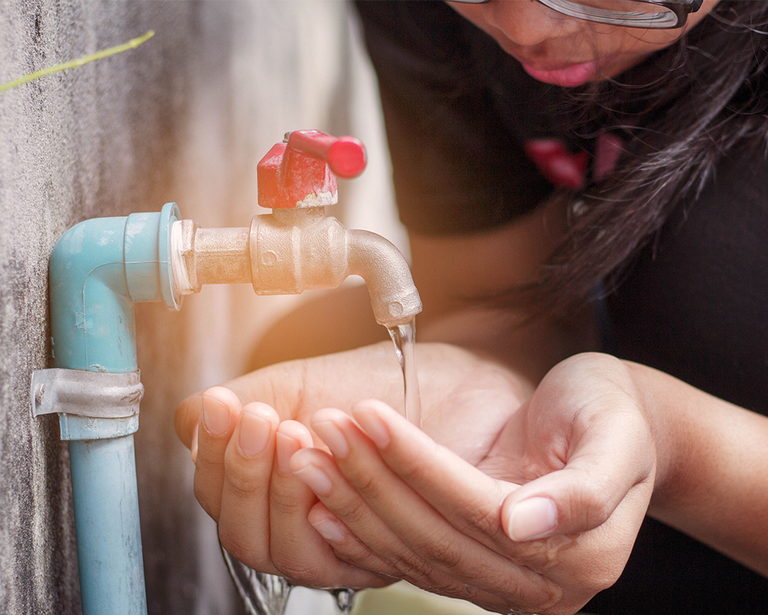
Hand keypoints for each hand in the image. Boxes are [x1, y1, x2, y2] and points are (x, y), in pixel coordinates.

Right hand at [174, 341, 528, 586]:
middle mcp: (312, 528)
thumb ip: (245, 402)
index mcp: (279, 493)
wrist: (455, 376)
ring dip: (282, 493)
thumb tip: (189, 421)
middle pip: (250, 539)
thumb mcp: (298, 384)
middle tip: (257, 419)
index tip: (221, 407)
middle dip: (243, 477)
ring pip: (293, 555)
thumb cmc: (379, 382)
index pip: (223, 503)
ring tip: (291, 431)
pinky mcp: (399, 550)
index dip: (213, 459)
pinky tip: (329, 459)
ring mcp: (353, 543)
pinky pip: (354, 553)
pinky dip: (333, 506)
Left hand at [289, 353, 656, 613]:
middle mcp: (541, 586)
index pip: (477, 509)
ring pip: (415, 552)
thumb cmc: (615, 415)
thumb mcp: (618, 435)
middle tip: (323, 432)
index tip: (368, 417)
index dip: (417, 463)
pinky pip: (412, 561)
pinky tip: (323, 508)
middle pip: (436, 536)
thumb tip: (523, 524)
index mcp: (583, 554)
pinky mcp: (478, 572)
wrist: (617, 426)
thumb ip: (586, 488)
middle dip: (372, 481)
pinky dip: (363, 535)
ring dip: (355, 504)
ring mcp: (506, 585)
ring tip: (308, 458)